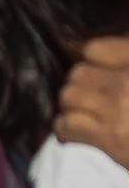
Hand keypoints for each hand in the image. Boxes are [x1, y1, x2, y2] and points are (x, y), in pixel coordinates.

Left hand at [63, 35, 128, 165]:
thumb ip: (123, 64)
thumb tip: (87, 54)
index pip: (94, 50)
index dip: (90, 63)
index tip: (95, 75)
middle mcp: (127, 81)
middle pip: (79, 74)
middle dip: (79, 88)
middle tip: (87, 103)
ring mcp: (120, 108)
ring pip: (69, 96)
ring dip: (71, 108)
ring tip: (80, 118)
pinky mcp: (112, 137)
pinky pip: (68, 124)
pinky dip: (65, 129)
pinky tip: (71, 134)